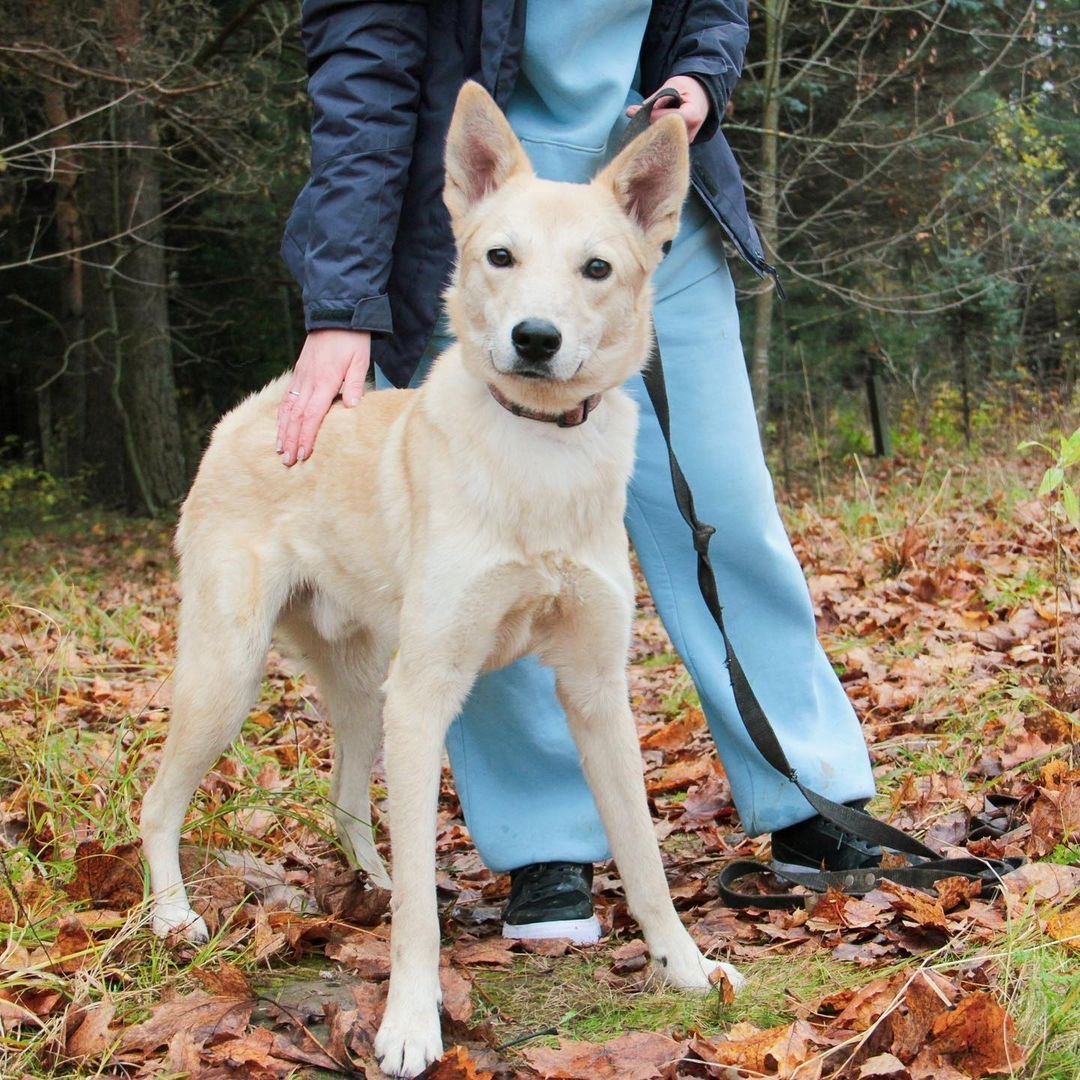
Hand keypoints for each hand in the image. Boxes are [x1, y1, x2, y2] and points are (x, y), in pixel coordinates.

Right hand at [276, 329, 369, 465]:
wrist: (335, 316)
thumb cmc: (351, 340)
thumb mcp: (359, 360)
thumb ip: (354, 384)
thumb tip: (351, 407)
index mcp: (324, 381)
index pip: (312, 416)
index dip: (306, 437)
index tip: (303, 454)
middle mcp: (308, 382)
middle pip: (296, 417)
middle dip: (291, 440)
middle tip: (288, 461)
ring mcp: (301, 377)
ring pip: (287, 409)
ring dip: (283, 431)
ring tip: (280, 450)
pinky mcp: (299, 373)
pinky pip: (286, 398)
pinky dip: (281, 415)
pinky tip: (280, 426)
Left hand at [626, 75, 709, 143]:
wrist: (702, 96)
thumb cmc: (688, 88)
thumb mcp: (674, 85)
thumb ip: (657, 98)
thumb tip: (635, 110)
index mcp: (692, 116)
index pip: (666, 119)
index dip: (649, 115)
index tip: (631, 111)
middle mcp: (689, 134)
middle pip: (662, 133)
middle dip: (645, 124)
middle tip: (630, 113)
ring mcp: (683, 143)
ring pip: (660, 139)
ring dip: (647, 130)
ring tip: (637, 118)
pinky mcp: (677, 147)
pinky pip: (662, 142)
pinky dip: (652, 133)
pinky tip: (644, 125)